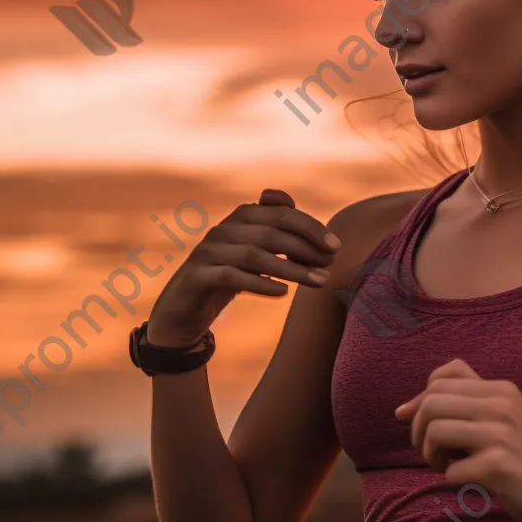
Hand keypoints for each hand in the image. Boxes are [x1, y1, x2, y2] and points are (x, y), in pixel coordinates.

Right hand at [147, 188, 340, 347]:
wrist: (185, 308)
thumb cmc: (230, 277)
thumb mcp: (259, 254)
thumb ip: (283, 237)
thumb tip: (320, 234)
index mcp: (241, 218)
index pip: (281, 212)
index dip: (310, 227)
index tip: (335, 247)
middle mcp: (223, 229)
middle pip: (270, 230)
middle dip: (305, 247)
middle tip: (330, 265)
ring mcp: (207, 251)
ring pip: (253, 254)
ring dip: (290, 268)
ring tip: (318, 281)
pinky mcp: (196, 276)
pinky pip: (230, 276)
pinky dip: (260, 283)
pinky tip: (283, 293)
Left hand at [394, 358, 521, 521]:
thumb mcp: (499, 418)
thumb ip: (458, 406)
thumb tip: (401, 411)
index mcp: (501, 389)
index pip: (441, 377)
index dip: (420, 400)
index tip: (419, 424)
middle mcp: (501, 404)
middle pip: (432, 402)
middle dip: (418, 431)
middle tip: (432, 452)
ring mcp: (501, 434)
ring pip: (435, 431)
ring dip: (431, 456)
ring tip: (447, 466)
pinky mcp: (498, 466)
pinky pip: (450, 470)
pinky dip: (451, 479)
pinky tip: (469, 482)